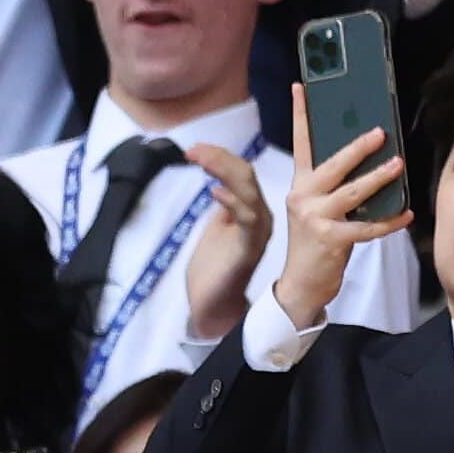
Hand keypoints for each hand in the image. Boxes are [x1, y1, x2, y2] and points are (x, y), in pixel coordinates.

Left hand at [180, 142, 271, 343]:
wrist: (211, 304)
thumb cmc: (213, 267)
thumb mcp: (217, 226)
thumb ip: (225, 204)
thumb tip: (220, 180)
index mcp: (251, 210)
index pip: (242, 172)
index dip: (220, 155)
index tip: (195, 148)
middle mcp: (260, 218)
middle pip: (246, 175)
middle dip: (220, 157)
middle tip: (193, 150)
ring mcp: (257, 233)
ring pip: (249, 191)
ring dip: (224, 171)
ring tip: (200, 161)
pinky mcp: (249, 249)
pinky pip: (248, 220)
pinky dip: (233, 202)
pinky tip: (214, 192)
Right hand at [273, 86, 410, 333]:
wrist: (301, 284)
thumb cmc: (315, 241)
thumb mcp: (315, 208)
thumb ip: (333, 185)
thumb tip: (367, 162)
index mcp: (299, 184)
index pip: (301, 143)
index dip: (301, 114)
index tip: (301, 86)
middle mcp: (302, 196)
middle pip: (333, 164)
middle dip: (357, 147)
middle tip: (380, 132)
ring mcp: (315, 218)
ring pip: (352, 192)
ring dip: (379, 178)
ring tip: (398, 165)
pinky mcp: (331, 240)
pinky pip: (367, 227)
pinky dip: (389, 221)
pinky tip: (407, 214)